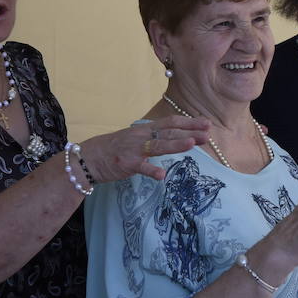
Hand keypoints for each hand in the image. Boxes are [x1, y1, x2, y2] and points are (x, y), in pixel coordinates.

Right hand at [79, 115, 210, 183]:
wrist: (88, 157)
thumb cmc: (114, 148)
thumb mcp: (135, 138)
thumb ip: (154, 137)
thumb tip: (175, 137)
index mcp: (145, 129)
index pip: (171, 122)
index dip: (189, 122)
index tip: (206, 123)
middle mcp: (141, 136)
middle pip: (169, 132)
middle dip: (189, 132)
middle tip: (208, 134)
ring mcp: (134, 149)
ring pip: (157, 146)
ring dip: (175, 145)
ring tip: (191, 144)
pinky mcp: (125, 163)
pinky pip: (140, 167)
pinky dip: (151, 171)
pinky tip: (162, 175)